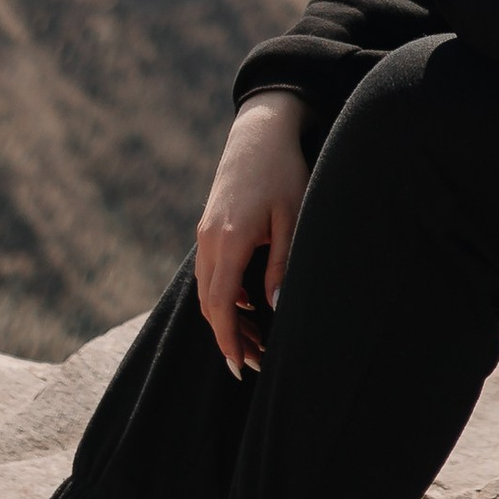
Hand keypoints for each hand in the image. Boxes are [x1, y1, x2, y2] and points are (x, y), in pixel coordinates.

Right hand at [194, 91, 309, 379]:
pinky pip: (210, 272)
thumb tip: (275, 307)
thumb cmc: (283, 172)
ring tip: (255, 342)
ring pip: (207, 289)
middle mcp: (210, 239)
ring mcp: (206, 233)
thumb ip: (281, 263)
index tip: (239, 366)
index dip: (228, 339)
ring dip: (226, 318)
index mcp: (229, 238)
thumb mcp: (292, 217)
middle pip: (209, 302)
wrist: (260, 132)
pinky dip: (224, 296)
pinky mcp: (209, 227)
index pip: (220, 303)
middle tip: (256, 363)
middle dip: (229, 337)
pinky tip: (248, 305)